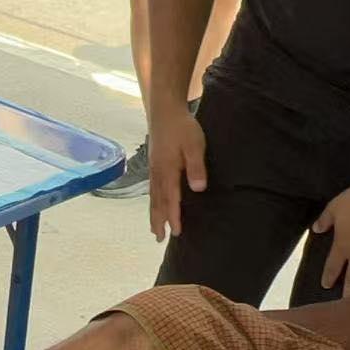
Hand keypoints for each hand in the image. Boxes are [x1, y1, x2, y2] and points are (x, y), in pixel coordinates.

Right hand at [147, 108, 207, 242]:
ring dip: (153, 214)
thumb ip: (196, 167)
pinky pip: (151, 189)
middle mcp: (157, 173)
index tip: (177, 232)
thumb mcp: (194, 144)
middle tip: (159, 239)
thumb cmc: (182, 126)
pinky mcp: (153, 164)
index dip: (174, 216)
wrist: (164, 110)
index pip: (171, 199)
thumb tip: (198, 188)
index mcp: (167, 170)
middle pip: (157, 202)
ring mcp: (153, 169)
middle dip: (158, 221)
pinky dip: (153, 202)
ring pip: (152, 197)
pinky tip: (155, 205)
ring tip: (154, 228)